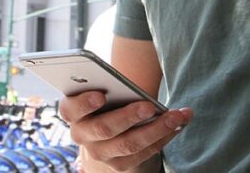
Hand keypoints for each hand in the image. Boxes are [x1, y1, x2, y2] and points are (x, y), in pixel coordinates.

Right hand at [59, 91, 192, 171]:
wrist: (109, 123)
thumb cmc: (107, 97)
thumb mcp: (102, 88)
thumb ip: (109, 85)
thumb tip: (131, 87)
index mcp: (72, 112)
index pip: (71, 109)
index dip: (85, 103)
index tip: (101, 96)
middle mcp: (82, 135)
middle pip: (104, 128)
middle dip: (129, 116)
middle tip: (150, 106)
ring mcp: (100, 153)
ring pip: (129, 144)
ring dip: (157, 129)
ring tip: (177, 116)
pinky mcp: (119, 164)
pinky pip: (144, 153)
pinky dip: (163, 137)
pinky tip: (178, 124)